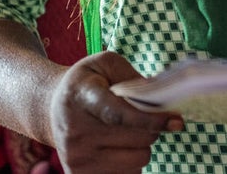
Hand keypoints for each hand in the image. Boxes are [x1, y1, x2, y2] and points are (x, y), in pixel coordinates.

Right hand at [50, 51, 183, 173]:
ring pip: (136, 162)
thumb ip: (133, 76)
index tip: (175, 120)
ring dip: (141, 147)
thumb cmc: (86, 83)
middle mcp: (76, 131)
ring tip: (127, 132)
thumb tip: (161, 99)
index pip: (119, 114)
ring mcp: (76, 158)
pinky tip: (118, 148)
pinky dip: (131, 163)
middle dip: (151, 129)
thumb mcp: (105, 64)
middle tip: (145, 118)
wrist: (51, 108)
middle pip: (136, 140)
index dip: (150, 119)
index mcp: (82, 97)